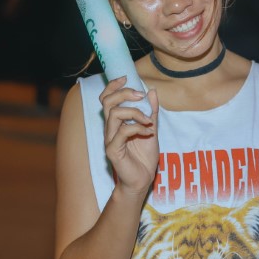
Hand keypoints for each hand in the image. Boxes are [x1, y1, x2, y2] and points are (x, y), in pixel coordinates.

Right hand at [99, 76, 159, 196]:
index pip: (107, 98)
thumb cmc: (144, 156)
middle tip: (140, 96)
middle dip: (124, 94)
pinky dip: (137, 128)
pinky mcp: (113, 151)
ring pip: (114, 115)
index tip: (126, 77)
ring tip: (149, 120)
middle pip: (108, 102)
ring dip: (134, 112)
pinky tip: (149, 133)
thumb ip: (151, 111)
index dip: (113, 86)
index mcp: (116, 122)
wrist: (142, 180)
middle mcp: (110, 129)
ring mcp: (110, 139)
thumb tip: (151, 91)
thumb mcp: (152, 129)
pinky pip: (122, 133)